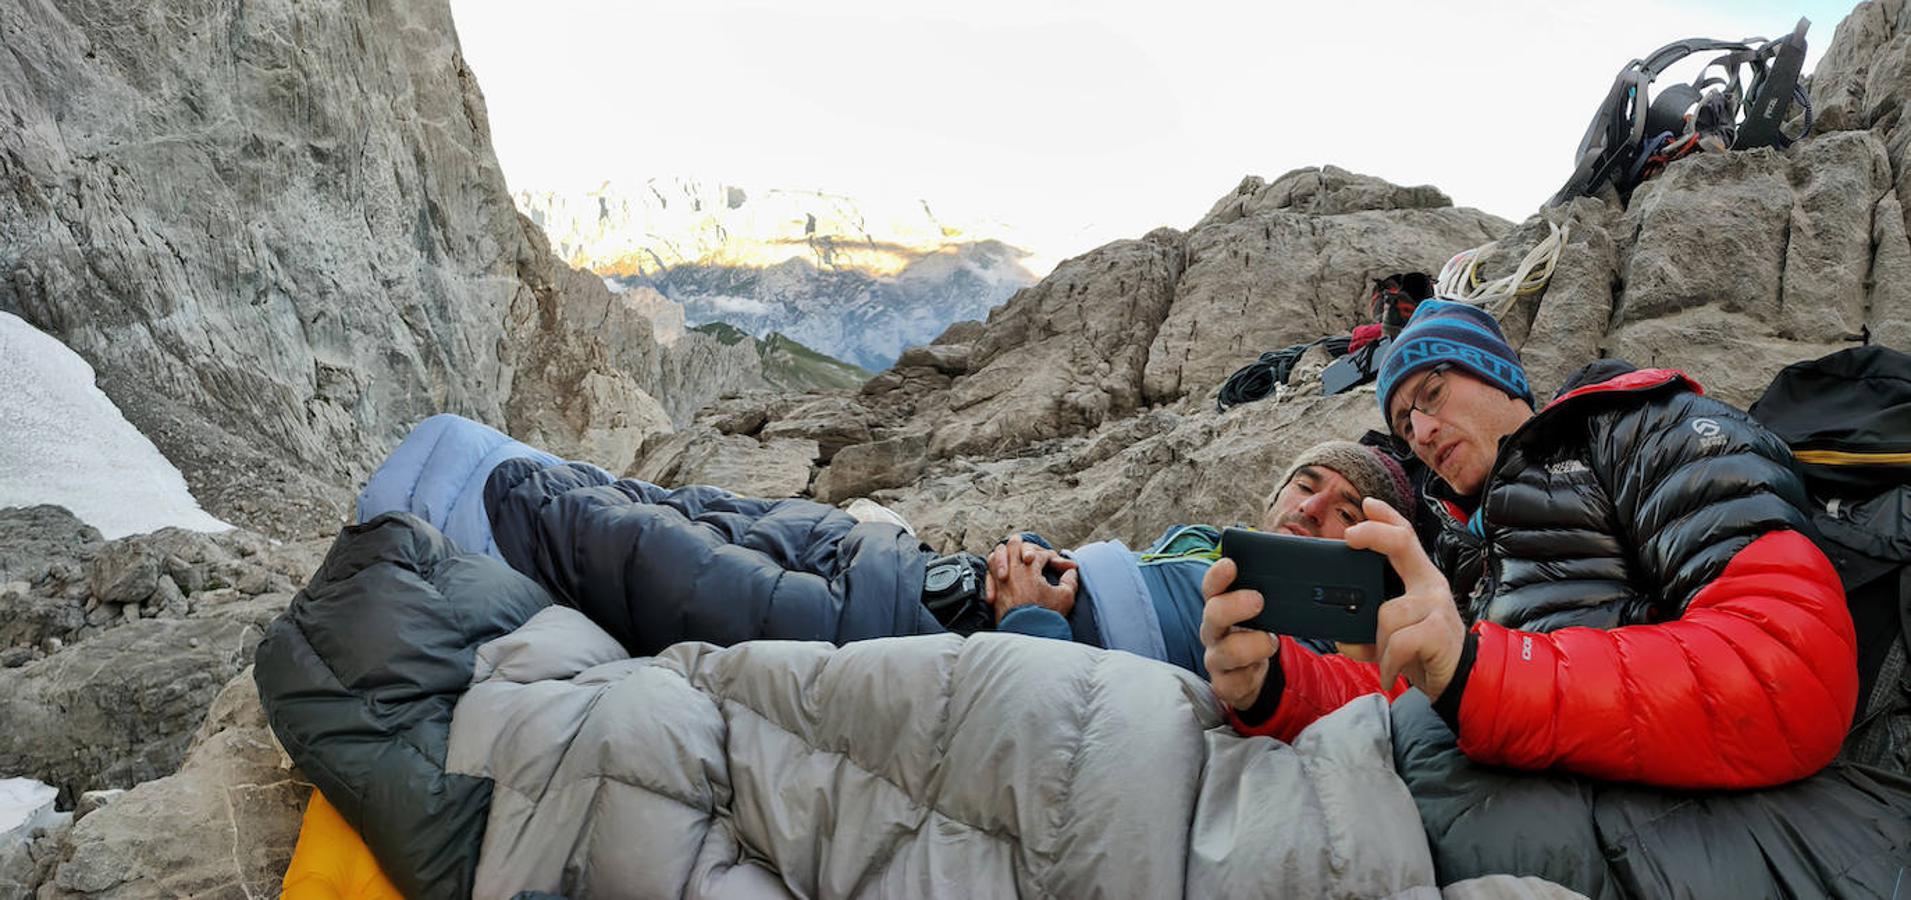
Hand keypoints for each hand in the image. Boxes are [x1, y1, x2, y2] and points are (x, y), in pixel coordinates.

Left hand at [985, 535, 1078, 621]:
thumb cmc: (1045, 616)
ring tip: (1008, 556)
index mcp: (1029, 568)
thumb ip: (1070, 581)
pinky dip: (993, 573)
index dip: (1054, 559)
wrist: (1027, 634)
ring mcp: (1001, 581)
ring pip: (995, 557)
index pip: (1041, 554)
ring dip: (1003, 555)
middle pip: (1013, 547)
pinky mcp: (995, 593)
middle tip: (1023, 543)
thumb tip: (1070, 572)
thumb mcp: (1065, 596)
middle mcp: (1012, 571)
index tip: (1063, 568)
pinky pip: (989, 576)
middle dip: (1022, 545)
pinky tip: (1000, 576)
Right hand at [1199, 557, 1279, 710]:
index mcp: (1220, 606)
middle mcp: (1213, 630)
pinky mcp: (1224, 684)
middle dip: (1235, 606)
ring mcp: (1216, 658)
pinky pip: (1233, 681)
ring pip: (1226, 651)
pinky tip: (1260, 669)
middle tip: (1258, 600)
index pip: (1212, 586)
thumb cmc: (1256, 633)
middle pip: (1213, 614)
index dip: (1217, 575)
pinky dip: (1251, 674)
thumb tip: (1292, 557)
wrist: (1251, 675)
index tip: (1230, 565)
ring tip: (1271, 641)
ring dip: (1252, 645)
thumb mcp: (1261, 611)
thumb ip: (1269, 589)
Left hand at [1341, 498, 1465, 701]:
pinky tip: (1391, 673)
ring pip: (1386, 613)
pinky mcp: (1438, 631)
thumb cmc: (1424, 651)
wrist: (1462, 681)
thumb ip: (1369, 628)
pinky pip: (1397, 642)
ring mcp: (1437, 606)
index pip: (1406, 538)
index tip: (1367, 505)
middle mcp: (1431, 585)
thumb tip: (1342, 637)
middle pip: (1402, 544)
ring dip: (1377, 643)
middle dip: (1373, 533)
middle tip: (1350, 537)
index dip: (1387, 518)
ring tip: (1388, 660)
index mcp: (1420, 579)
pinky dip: (1388, 662)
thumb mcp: (1393, 634)